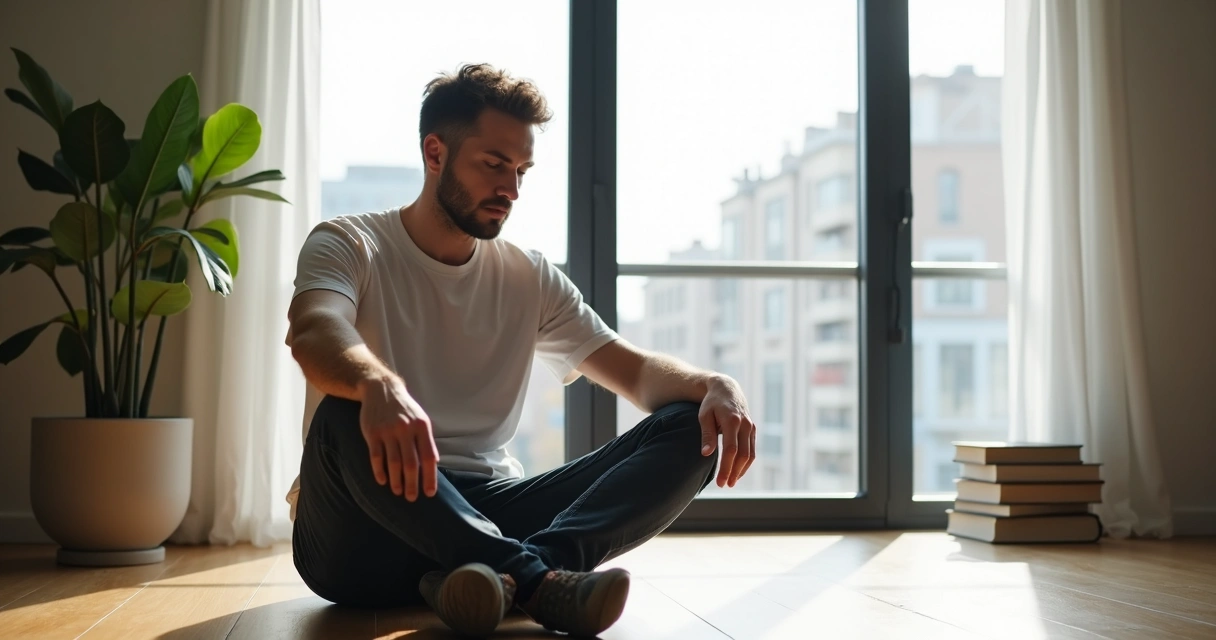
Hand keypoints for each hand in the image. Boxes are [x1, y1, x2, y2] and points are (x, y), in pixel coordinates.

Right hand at [356, 376, 438, 500]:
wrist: (381, 389)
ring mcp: (388, 431)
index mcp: (422, 427)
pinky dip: (379, 472)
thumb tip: (434, 462)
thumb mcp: (421, 419)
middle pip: (411, 464)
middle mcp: (406, 429)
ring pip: (393, 463)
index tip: (430, 493)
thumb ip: (426, 440)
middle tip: (411, 498)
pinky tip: (383, 481)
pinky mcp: (372, 433)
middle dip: (412, 484)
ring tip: (398, 492)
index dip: (430, 477)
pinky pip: (376, 457)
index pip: (428, 458)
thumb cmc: (404, 408)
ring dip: (396, 481)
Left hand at [697, 374, 756, 487]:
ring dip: (741, 470)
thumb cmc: (712, 403)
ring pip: (750, 454)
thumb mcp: (705, 415)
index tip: (720, 482)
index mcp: (732, 420)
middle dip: (734, 472)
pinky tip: (737, 471)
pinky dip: (746, 462)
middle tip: (725, 485)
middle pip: (743, 455)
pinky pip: (752, 450)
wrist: (727, 389)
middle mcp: (745, 424)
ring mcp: (750, 427)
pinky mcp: (752, 430)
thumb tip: (706, 454)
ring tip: (731, 482)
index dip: (726, 467)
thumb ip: (707, 434)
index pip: (731, 450)